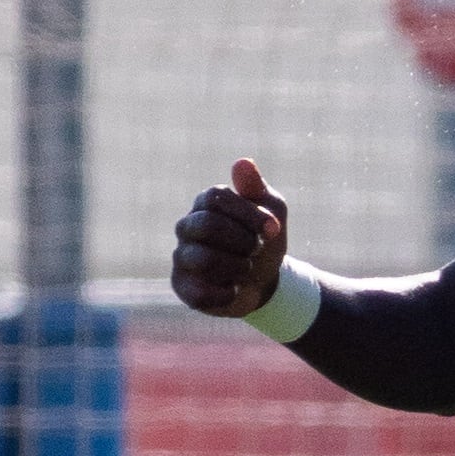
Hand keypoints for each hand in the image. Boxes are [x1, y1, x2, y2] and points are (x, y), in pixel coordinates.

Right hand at [170, 158, 290, 317]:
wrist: (266, 280)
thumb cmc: (264, 239)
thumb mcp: (272, 211)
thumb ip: (257, 189)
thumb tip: (243, 162)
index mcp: (207, 203)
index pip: (216, 197)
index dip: (248, 214)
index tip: (273, 228)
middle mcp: (187, 226)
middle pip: (207, 226)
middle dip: (243, 241)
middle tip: (257, 249)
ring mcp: (181, 256)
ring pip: (204, 259)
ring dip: (239, 267)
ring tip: (246, 268)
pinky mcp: (182, 286)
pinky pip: (200, 292)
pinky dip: (227, 292)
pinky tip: (234, 288)